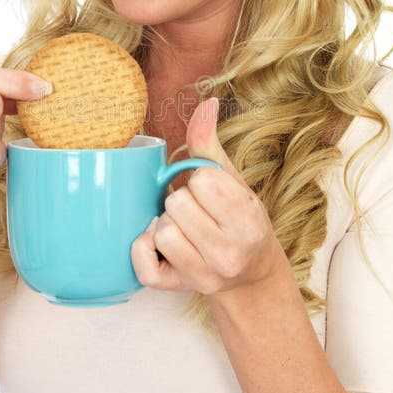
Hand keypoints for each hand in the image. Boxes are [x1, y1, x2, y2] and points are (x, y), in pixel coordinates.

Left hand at [131, 97, 281, 294]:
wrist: (249, 275)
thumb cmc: (238, 221)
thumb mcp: (232, 182)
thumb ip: (211, 144)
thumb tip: (206, 103)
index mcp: (249, 222)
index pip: (203, 181)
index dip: (200, 180)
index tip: (210, 194)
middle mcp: (230, 253)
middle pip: (177, 204)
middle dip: (181, 201)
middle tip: (196, 213)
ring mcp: (204, 276)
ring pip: (161, 231)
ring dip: (166, 223)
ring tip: (184, 228)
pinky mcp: (178, 289)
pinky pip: (143, 263)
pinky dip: (144, 249)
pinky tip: (160, 246)